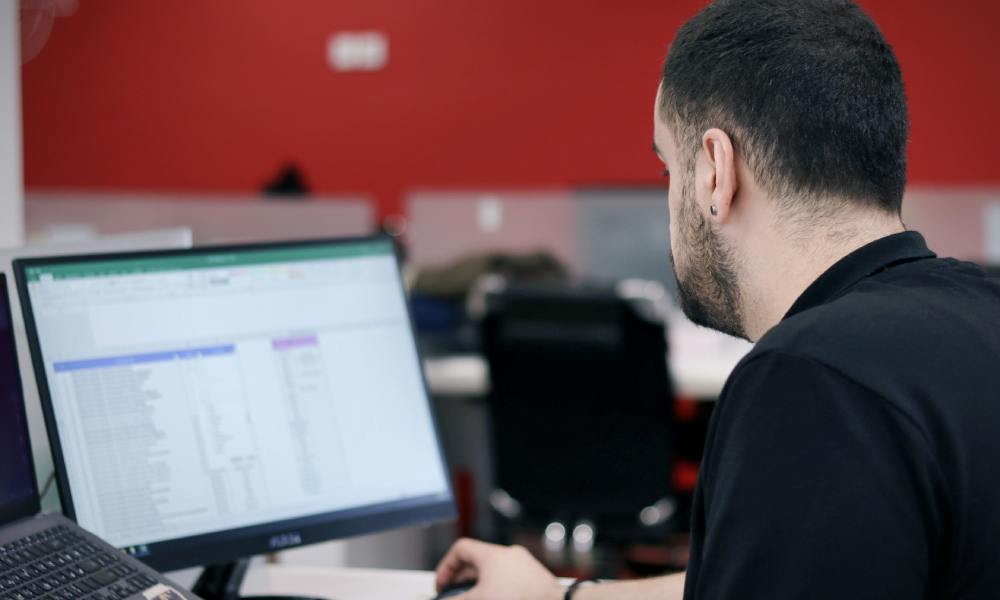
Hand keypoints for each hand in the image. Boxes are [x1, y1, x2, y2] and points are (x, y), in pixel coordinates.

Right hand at [435, 538, 563, 599]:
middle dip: (461, 580)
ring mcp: (523, 565)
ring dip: (479, 585)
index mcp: (492, 554)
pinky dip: (497, 588)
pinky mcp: (534, 577)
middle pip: (476, 561)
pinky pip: (509, 579)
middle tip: (454, 596)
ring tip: (475, 599)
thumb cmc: (520, 599)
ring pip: (493, 571)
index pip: (460, 549)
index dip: (446, 566)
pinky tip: (497, 599)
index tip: (442, 585)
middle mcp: (508, 554)